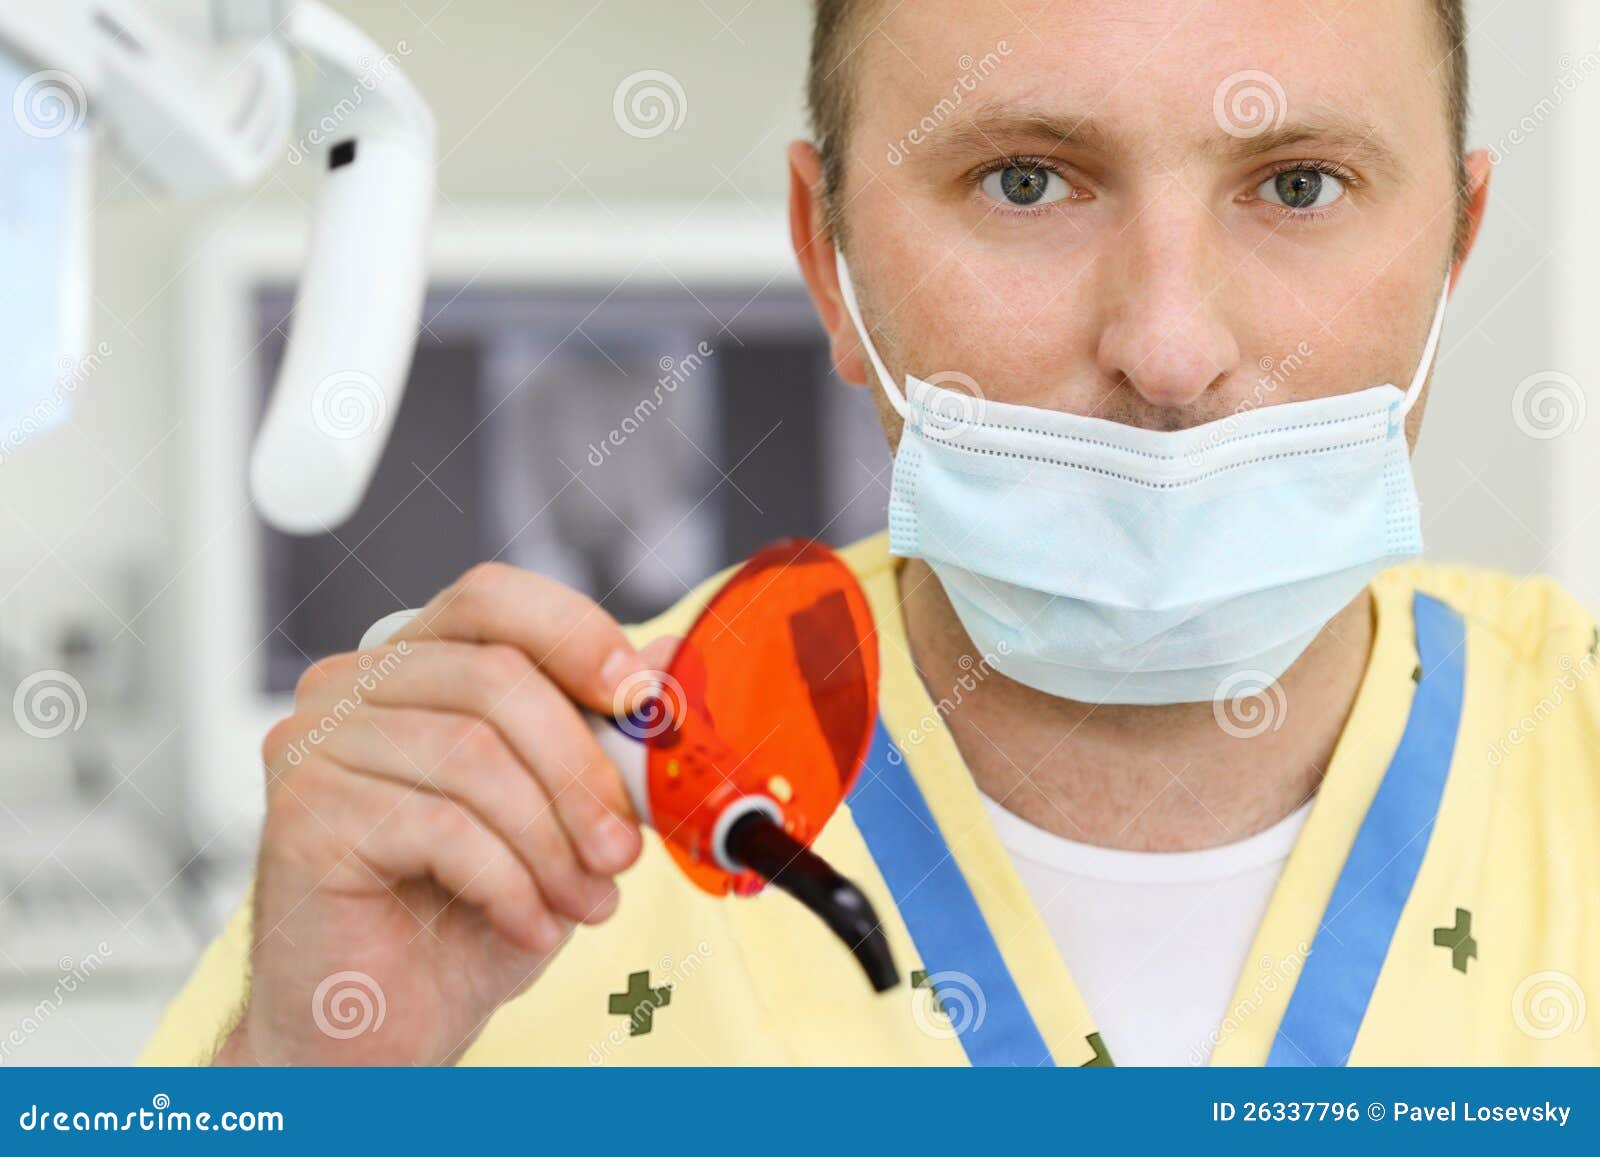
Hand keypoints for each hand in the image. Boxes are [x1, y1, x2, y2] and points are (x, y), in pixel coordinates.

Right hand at [215, 562, 673, 1065]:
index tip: (641, 701)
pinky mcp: (303, 813)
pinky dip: (509, 882)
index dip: (577, 635)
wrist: (375, 1031)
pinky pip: (440, 826)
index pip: (492, 599)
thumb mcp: (556, 816)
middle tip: (622, 851)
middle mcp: (348, 688)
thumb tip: (667, 659)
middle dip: (582, 771)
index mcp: (410, 667)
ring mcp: (314, 744)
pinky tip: (527, 924)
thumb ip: (598, 735)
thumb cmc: (461, 919)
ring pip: (473, 754)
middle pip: (496, 678)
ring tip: (582, 903)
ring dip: (551, 841)